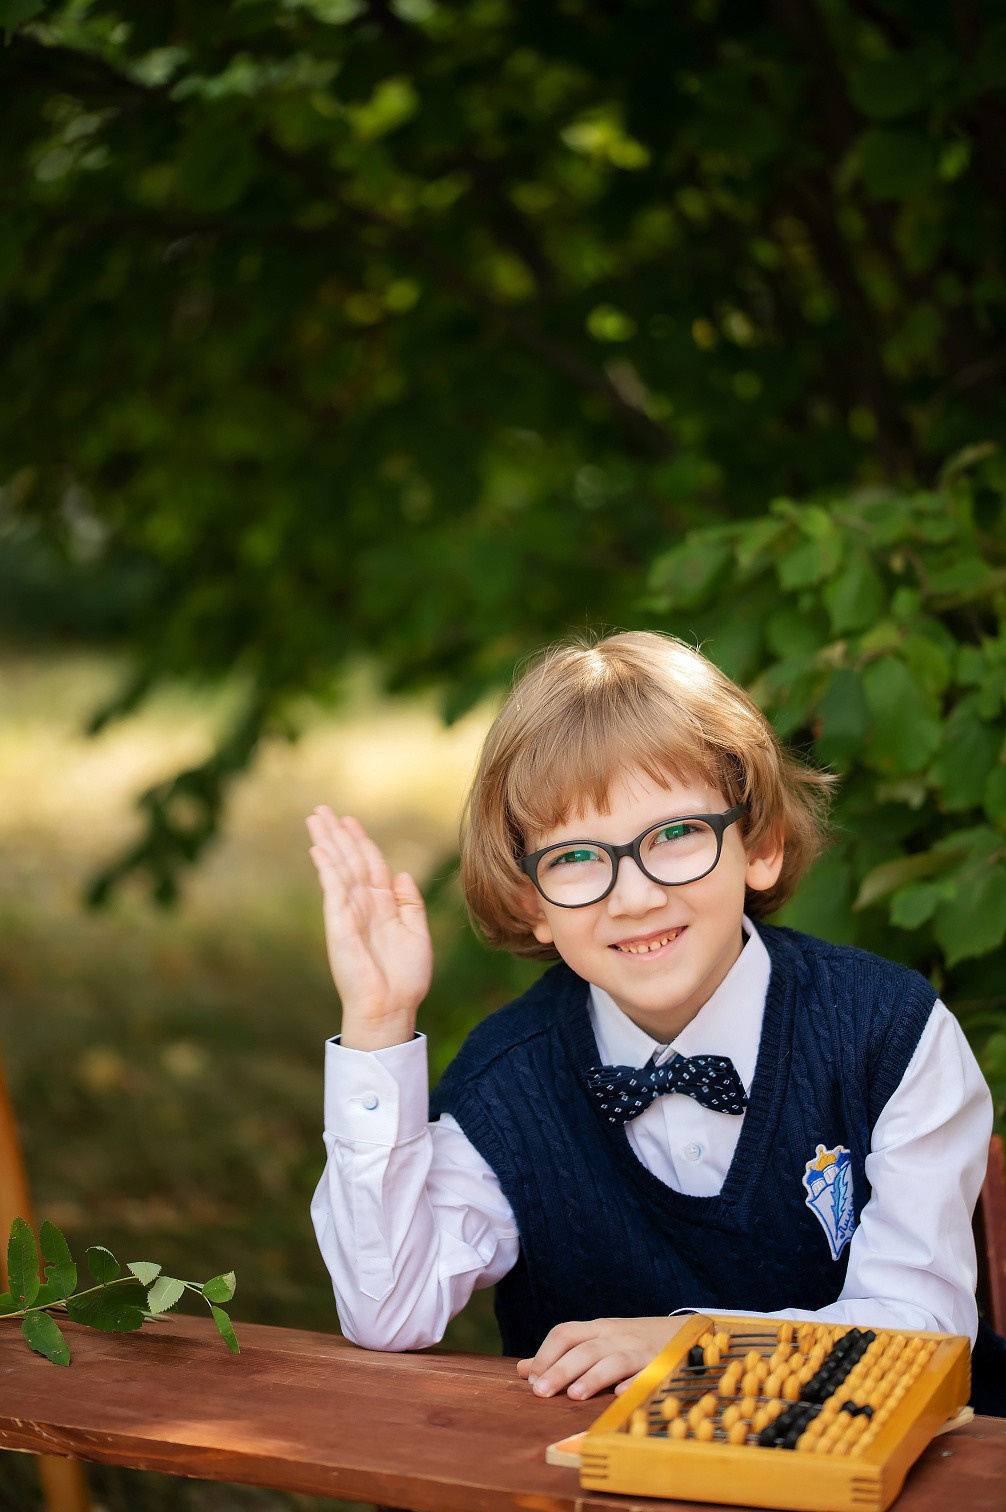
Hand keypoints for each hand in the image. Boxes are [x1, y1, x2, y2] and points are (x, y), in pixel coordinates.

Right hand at [306, 807, 432, 1049]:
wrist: (392, 1007)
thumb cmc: (405, 978)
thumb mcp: (417, 934)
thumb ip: (409, 904)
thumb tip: (400, 874)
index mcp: (383, 905)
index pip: (370, 864)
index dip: (361, 841)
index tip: (349, 820)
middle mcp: (363, 904)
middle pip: (349, 860)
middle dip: (337, 834)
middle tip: (321, 809)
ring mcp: (349, 912)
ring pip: (338, 868)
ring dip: (328, 842)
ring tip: (315, 819)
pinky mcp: (339, 924)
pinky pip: (333, 890)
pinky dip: (327, 869)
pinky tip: (319, 850)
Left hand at [516, 1315, 686, 1399]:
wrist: (683, 1332)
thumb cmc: (630, 1342)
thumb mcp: (597, 1341)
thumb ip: (561, 1355)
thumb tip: (522, 1371)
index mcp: (597, 1329)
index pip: (565, 1333)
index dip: (546, 1354)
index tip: (531, 1379)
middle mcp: (615, 1336)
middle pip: (584, 1348)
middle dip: (561, 1369)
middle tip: (541, 1393)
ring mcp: (638, 1349)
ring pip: (612, 1359)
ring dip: (592, 1377)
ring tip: (574, 1396)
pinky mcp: (660, 1365)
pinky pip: (646, 1373)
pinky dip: (633, 1382)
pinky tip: (619, 1395)